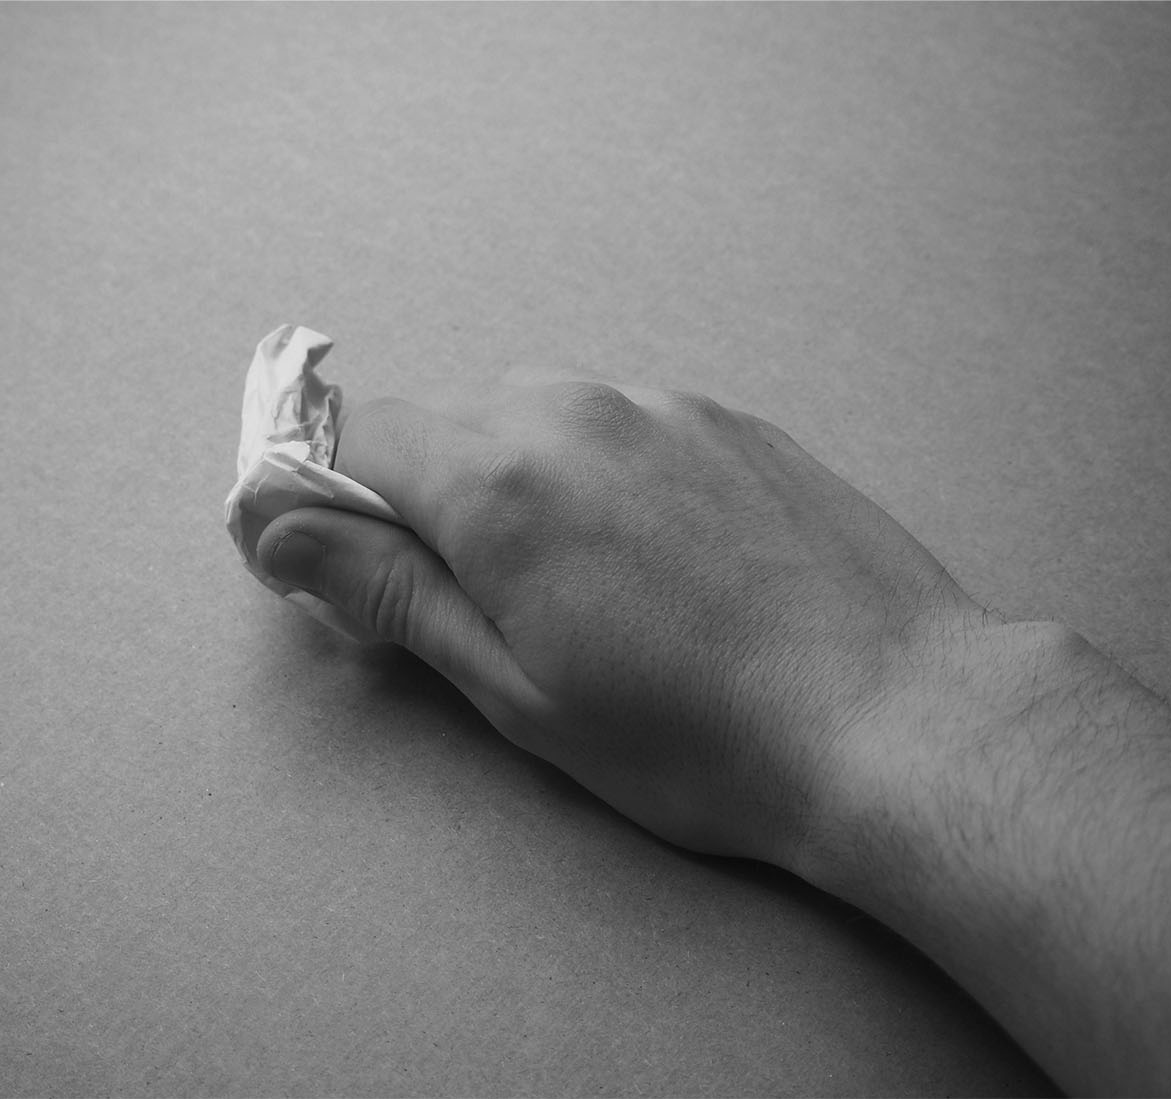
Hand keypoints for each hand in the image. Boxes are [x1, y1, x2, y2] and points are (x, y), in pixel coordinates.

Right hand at [246, 380, 988, 865]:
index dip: (321, 495)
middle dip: (426, 501)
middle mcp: (574, 409)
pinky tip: (658, 562)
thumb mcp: (513, 688)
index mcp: (500, 477)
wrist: (891, 716)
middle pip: (445, 425)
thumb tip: (279, 526)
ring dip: (517, 484)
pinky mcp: (730, 419)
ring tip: (582, 592)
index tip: (332, 563)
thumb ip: (389, 591)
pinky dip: (599, 476)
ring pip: (536, 419)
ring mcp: (662, 404)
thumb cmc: (694, 735)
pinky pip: (621, 424)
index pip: (354, 436)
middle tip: (471, 607)